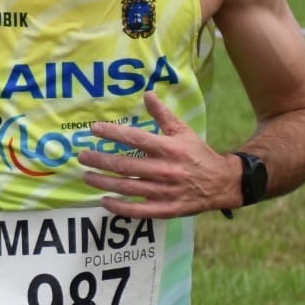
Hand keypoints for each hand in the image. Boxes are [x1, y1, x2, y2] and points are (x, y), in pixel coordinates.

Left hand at [79, 92, 234, 218]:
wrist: (222, 182)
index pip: (135, 139)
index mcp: (169, 148)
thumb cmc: (198, 154)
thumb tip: (147, 94)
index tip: (93, 129)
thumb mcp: (183, 131)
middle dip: (100, 160)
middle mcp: (165, 170)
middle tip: (81, 156)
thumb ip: (163, 114)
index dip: (113, 133)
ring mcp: (164, 191)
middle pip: (125, 165)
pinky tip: (104, 201)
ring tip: (86, 176)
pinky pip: (138, 210)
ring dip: (103, 183)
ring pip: (127, 187)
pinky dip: (120, 208)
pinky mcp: (166, 209)